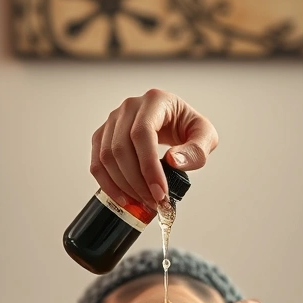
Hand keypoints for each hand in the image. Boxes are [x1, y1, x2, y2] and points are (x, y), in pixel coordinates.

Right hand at [90, 89, 218, 208]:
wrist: (175, 123)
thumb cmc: (188, 127)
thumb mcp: (205, 136)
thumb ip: (196, 149)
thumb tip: (174, 161)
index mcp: (155, 100)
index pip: (142, 133)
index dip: (149, 166)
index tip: (160, 191)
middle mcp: (129, 107)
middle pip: (121, 148)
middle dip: (137, 182)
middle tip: (154, 201)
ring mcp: (113, 120)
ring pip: (106, 157)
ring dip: (123, 186)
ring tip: (143, 201)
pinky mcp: (103, 136)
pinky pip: (97, 163)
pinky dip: (107, 184)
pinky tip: (123, 198)